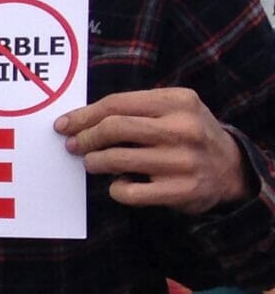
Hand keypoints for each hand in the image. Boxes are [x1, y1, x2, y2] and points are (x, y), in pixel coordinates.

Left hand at [57, 88, 250, 213]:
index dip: (83, 115)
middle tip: (74, 146)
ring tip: (94, 163)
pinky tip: (121, 184)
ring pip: (117, 159)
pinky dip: (116, 189)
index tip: (63, 125)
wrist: (230, 169)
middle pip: (114, 128)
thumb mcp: (171, 111)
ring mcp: (183, 161)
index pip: (117, 103)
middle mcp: (184, 128)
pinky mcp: (181, 190)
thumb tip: (77, 121)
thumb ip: (133, 110)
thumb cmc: (187, 135)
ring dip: (95, 162)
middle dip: (85, 138)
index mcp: (179, 101)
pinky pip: (128, 192)